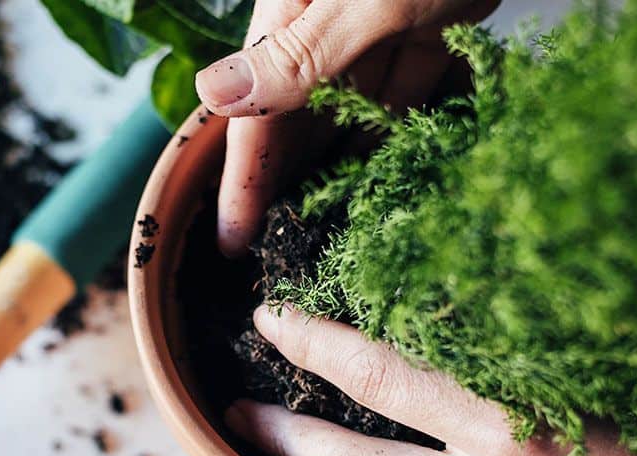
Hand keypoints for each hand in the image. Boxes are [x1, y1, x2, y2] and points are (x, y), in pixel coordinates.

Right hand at [194, 0, 499, 255]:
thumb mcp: (363, 1)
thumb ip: (299, 56)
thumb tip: (217, 96)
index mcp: (289, 16)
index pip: (254, 114)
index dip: (242, 181)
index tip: (237, 241)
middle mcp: (321, 27)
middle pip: (292, 120)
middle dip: (284, 183)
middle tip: (280, 251)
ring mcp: (371, 27)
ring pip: (342, 112)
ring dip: (333, 165)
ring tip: (324, 229)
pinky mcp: (420, 27)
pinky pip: (396, 94)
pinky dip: (389, 132)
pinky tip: (383, 173)